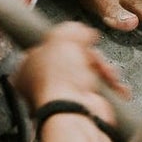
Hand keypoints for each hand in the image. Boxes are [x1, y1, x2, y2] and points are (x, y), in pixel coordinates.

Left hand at [14, 22, 129, 125]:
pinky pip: (102, 92)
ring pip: (90, 75)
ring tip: (106, 73)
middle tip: (92, 57)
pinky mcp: (84, 108)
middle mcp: (44, 87)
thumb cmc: (59, 81)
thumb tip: (82, 31)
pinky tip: (113, 85)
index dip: (65, 42)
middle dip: (90, 57)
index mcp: (27, 70)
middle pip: (73, 61)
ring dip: (104, 71)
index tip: (76, 38)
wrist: (76, 111)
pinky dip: (112, 88)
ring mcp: (65, 99)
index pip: (46, 49)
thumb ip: (71, 29)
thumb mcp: (61, 39)